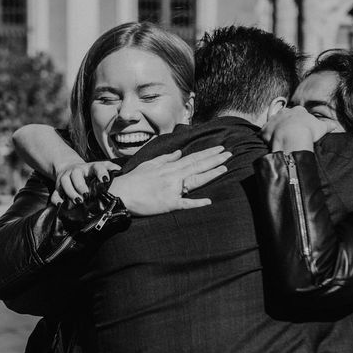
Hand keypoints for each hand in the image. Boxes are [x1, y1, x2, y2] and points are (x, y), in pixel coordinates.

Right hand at [51, 160, 121, 205]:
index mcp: (89, 167)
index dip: (101, 172)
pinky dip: (56, 200)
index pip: (96, 167)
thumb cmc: (89, 172)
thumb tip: (119, 169)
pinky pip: (55, 193)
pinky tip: (61, 205)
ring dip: (71, 192)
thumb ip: (109, 168)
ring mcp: (66, 178)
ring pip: (64, 182)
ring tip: (78, 201)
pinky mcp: (58, 187)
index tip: (105, 179)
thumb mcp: (99, 168)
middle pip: (76, 175)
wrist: (70, 169)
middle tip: (87, 195)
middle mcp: (76, 171)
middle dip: (81, 185)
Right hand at [108, 146, 230, 215]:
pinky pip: (184, 204)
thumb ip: (166, 158)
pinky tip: (208, 201)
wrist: (121, 194)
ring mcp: (172, 190)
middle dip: (215, 160)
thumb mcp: (150, 165)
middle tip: (230, 154)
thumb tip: (180, 152)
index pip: (193, 158)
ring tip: (225, 168)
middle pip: (197, 166)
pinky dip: (196, 203)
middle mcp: (173, 176)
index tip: (221, 148)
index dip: (208, 153)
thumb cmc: (134, 180)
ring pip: (195, 180)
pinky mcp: (168, 204)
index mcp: (169, 168)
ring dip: (210, 174)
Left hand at [261, 107, 337, 151]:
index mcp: (297, 111)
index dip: (299, 121)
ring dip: (275, 130)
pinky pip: (264, 133)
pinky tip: (270, 144)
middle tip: (290, 134)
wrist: (293, 137)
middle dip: (285, 123)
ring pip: (273, 124)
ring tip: (279, 140)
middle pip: (284, 116)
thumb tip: (335, 126)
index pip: (297, 113)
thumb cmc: (308, 131)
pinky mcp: (265, 130)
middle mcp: (283, 112)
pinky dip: (266, 138)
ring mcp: (273, 120)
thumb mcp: (321, 127)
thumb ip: (328, 125)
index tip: (300, 128)